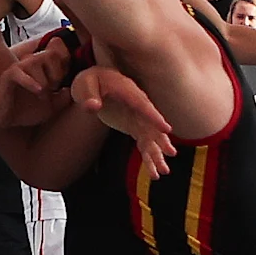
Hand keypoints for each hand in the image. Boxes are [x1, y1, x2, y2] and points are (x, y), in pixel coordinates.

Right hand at [0, 34, 77, 117]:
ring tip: (43, 94)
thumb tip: (72, 89)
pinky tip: (38, 92)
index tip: (62, 86)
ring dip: (43, 79)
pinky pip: (19, 72)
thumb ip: (63, 98)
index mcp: (42, 68)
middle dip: (56, 73)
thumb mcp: (51, 107)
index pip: (59, 55)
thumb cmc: (25, 111)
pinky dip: (30, 82)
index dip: (65, 69)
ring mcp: (18, 68)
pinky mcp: (8, 76)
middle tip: (53, 90)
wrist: (3, 119)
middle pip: (50, 54)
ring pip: (35, 61)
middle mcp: (30, 64)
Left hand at [71, 64, 178, 181]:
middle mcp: (138, 105)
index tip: (166, 129)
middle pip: (152, 124)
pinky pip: (144, 143)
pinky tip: (154, 172)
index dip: (154, 117)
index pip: (143, 106)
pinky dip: (149, 156)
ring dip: (157, 153)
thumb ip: (89, 96)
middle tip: (171, 153)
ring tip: (163, 172)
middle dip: (161, 139)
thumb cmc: (90, 81)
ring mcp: (139, 117)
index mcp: (128, 91)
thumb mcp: (84, 85)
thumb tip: (93, 107)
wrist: (96, 82)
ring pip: (151, 137)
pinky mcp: (136, 126)